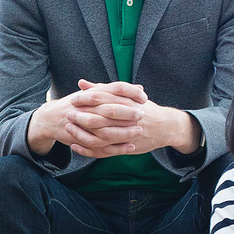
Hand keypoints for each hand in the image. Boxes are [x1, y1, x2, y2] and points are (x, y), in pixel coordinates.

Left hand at [45, 80, 197, 158]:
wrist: (165, 126)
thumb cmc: (142, 108)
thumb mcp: (127, 95)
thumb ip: (103, 89)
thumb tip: (81, 83)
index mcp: (127, 101)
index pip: (103, 98)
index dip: (87, 99)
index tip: (74, 100)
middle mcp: (127, 117)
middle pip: (100, 117)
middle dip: (82, 116)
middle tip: (68, 114)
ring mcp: (127, 134)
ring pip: (101, 135)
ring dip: (82, 133)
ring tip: (68, 129)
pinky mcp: (125, 147)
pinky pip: (104, 151)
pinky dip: (88, 150)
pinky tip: (75, 146)